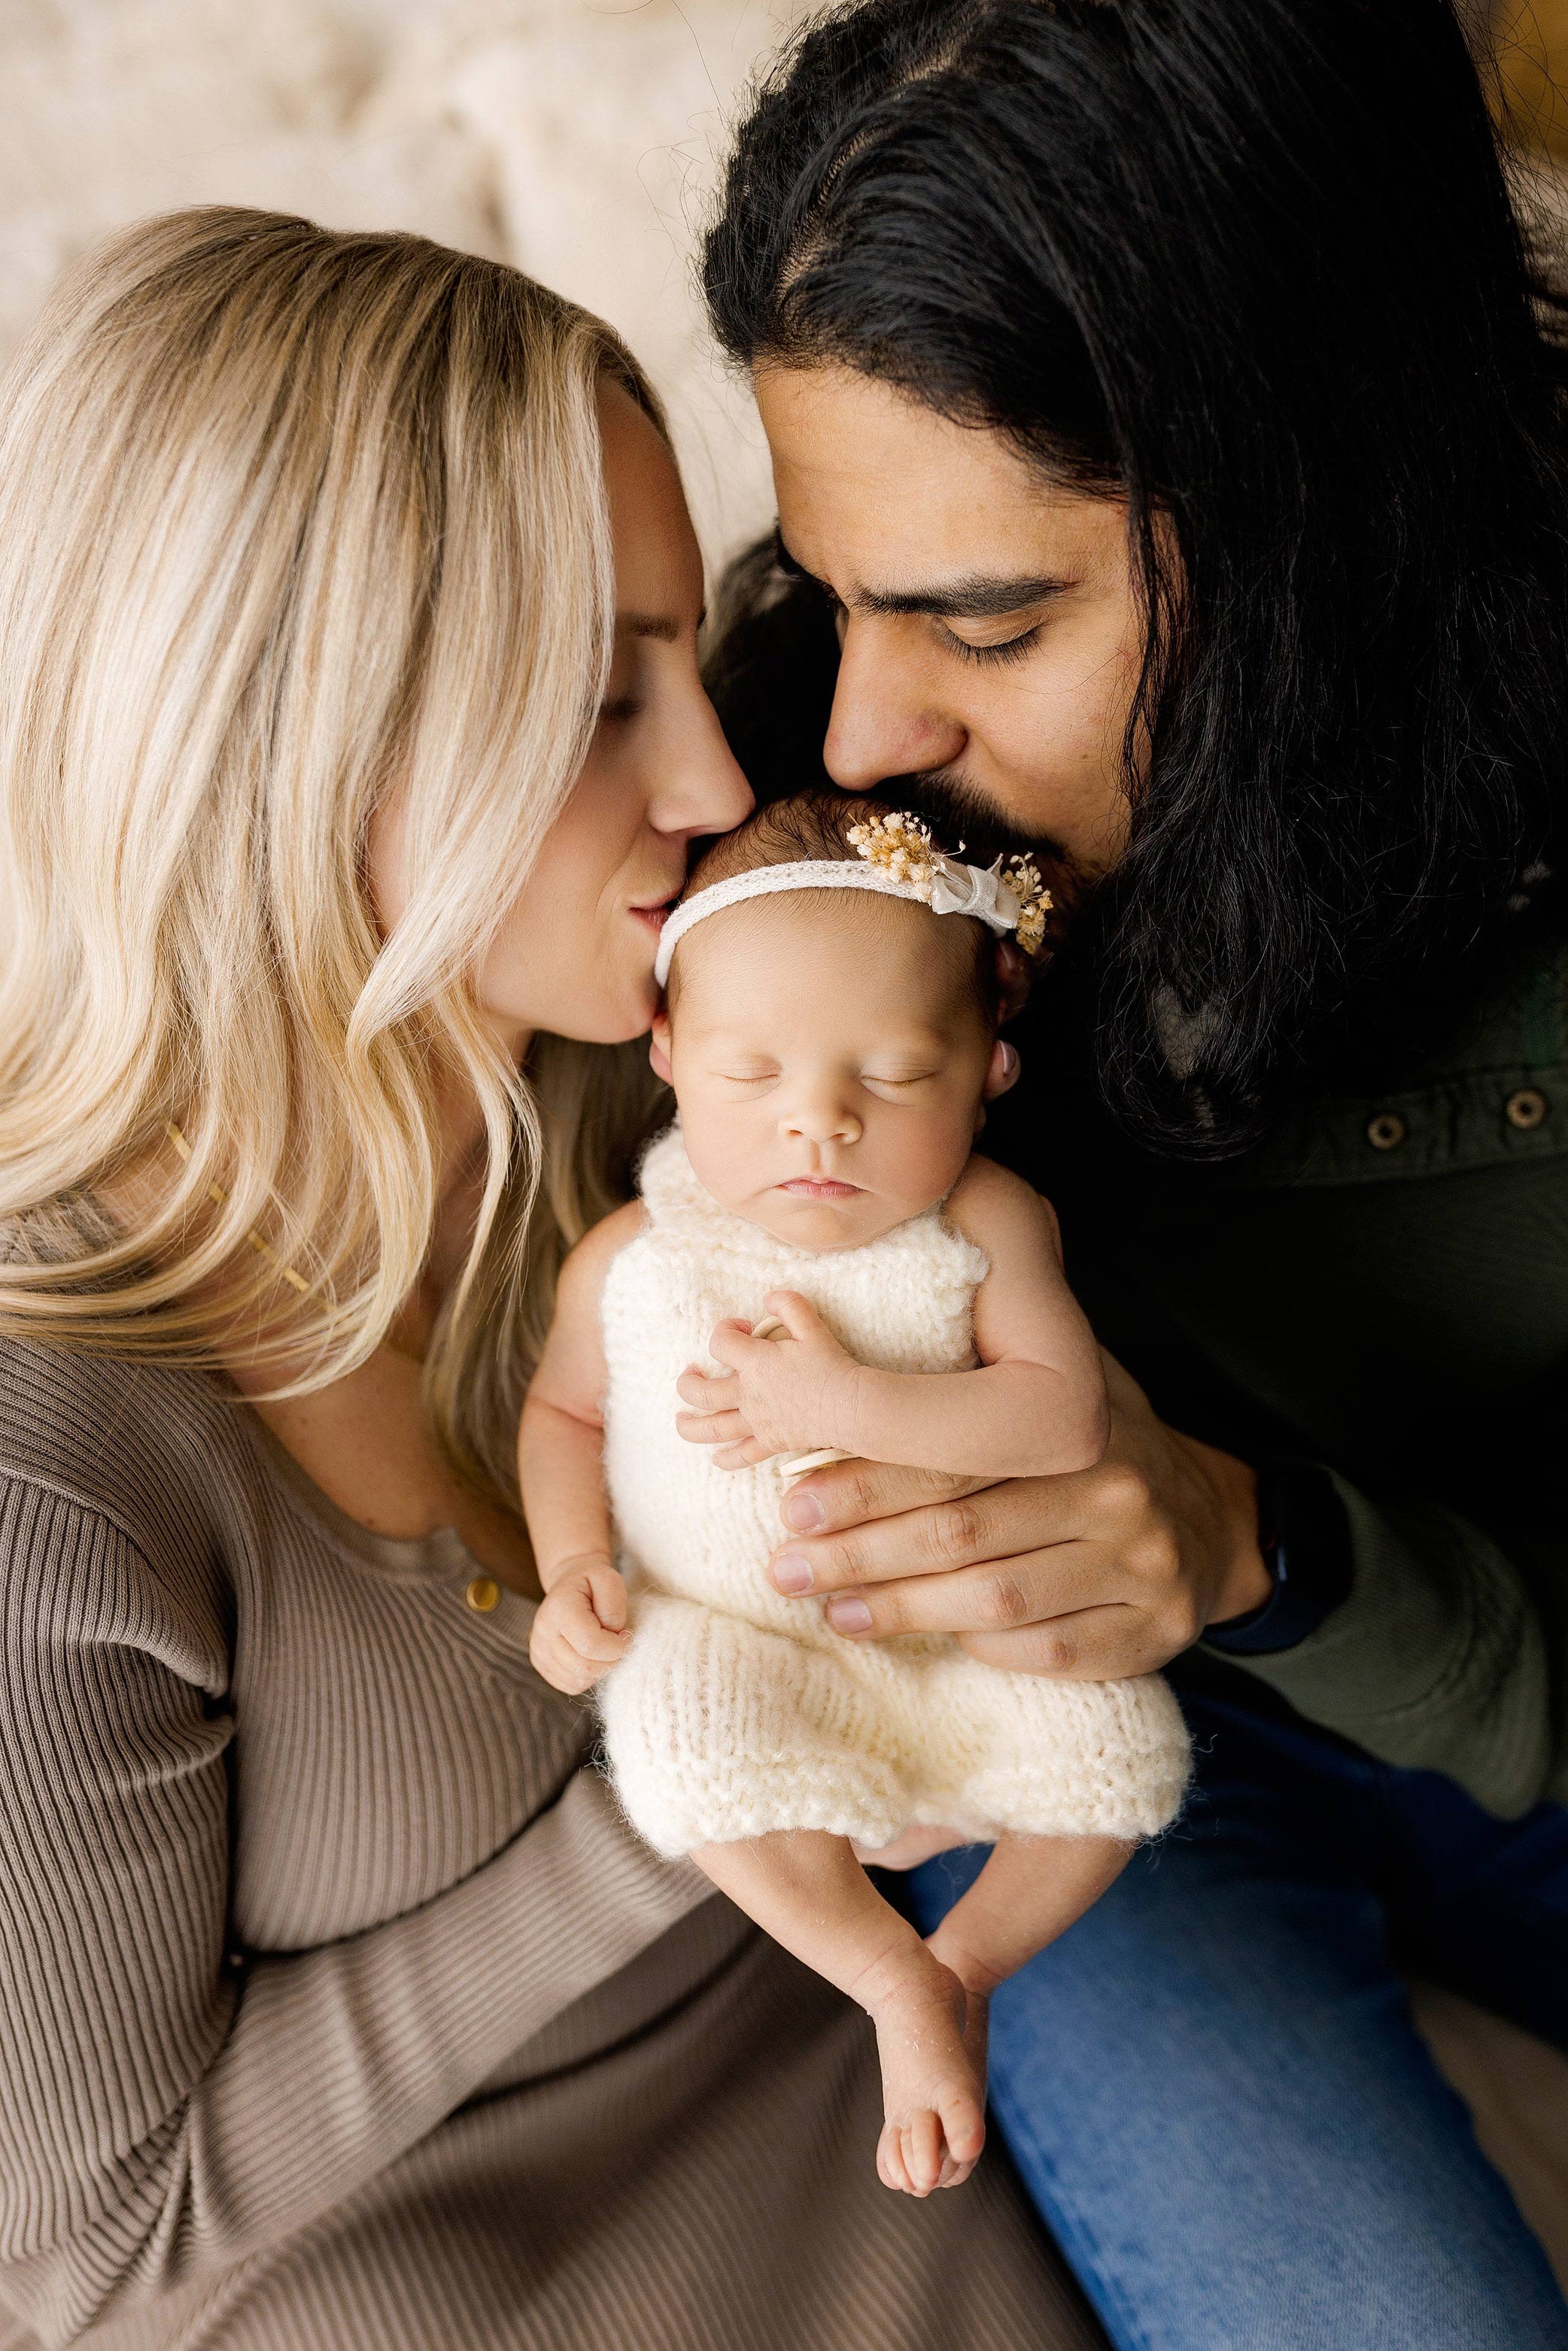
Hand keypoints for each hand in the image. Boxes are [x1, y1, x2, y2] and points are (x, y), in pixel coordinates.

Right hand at [529, 1557, 631, 1694]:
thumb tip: (614, 1635)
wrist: (569, 1587)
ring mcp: (538, 1651)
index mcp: (559, 1608)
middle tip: (619, 1643)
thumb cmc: (592, 1584)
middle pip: (584, 1666)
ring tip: (604, 1647)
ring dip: (600, 1668)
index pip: (591, 1644)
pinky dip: (588, 1676)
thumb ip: (614, 1606)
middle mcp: (542, 1632)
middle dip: (611, 1660)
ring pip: (578, 1679)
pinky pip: (572, 1685)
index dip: (617, 1646)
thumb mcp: (609, 1579)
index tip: (628, 1635)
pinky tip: (592, 1656)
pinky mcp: (541, 1664)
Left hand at [675, 1290, 859, 1468]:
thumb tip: (768, 1299)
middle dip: (687, 1382)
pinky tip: (716, 1459)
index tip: (743, 1328)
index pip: (720, 1343)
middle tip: (690, 1373)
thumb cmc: (831, 1364)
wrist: (850, 1405)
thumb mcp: (812, 1326)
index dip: (725, 1329)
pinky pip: (742, 1456)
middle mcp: (748, 1394)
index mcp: (754, 1363)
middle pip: (700, 1392)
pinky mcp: (771, 1442)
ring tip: (680, 1420)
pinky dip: (726, 1460)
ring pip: (711, 1429)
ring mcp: (757, 1421)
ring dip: (690, 1425)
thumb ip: (788, 1305)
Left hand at [762, 1352, 1269, 1677]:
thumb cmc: (1100, 1452)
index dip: (865, 1482)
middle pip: (963, 1532)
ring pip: (995, 1599)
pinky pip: (1043, 1650)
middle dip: (861, 1552)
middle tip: (788, 1568)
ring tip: (835, 1608)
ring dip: (902, 1609)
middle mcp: (1114, 1495)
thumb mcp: (1061, 1391)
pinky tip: (921, 1640)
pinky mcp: (1148, 1635)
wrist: (1217, 1524)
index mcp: (1079, 1428)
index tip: (793, 1501)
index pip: (954, 1457)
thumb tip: (846, 1353)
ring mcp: (1137, 1570)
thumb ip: (981, 1378)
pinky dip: (977, 1646)